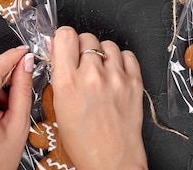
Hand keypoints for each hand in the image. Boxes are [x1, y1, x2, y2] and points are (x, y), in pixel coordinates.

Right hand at [51, 26, 147, 169]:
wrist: (112, 160)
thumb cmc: (83, 141)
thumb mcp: (59, 107)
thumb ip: (59, 74)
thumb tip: (58, 47)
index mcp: (68, 82)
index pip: (65, 35)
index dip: (64, 39)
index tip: (65, 46)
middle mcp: (92, 75)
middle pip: (86, 37)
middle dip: (82, 48)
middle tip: (82, 64)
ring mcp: (116, 77)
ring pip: (107, 44)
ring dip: (102, 54)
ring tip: (100, 71)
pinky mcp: (134, 81)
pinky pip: (127, 54)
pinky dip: (121, 60)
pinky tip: (115, 74)